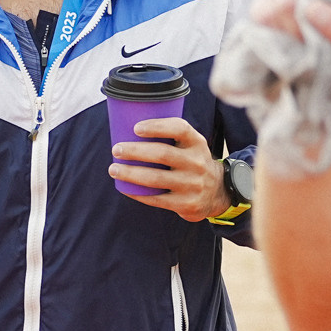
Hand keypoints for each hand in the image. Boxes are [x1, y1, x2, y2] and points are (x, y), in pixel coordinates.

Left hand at [111, 117, 228, 220]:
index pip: (180, 129)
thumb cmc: (192, 163)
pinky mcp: (187, 204)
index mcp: (197, 143)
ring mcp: (193, 185)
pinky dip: (137, 193)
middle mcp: (197, 163)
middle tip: (117, 149)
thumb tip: (128, 127)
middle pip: (162, 154)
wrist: (217, 192)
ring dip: (130, 173)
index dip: (157, 127)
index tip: (135, 128)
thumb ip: (171, 137)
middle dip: (135, 151)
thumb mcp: (191, 146)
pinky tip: (124, 187)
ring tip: (114, 169)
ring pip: (155, 178)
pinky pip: (157, 199)